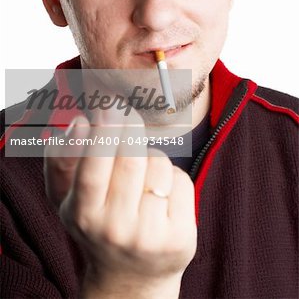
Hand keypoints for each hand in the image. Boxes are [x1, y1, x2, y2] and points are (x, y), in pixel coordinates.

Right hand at [44, 107, 196, 297]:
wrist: (129, 277)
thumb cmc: (96, 224)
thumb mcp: (66, 198)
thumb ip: (61, 158)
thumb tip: (81, 121)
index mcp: (83, 215)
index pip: (93, 167)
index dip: (104, 132)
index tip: (110, 107)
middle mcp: (116, 229)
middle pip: (131, 160)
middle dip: (131, 128)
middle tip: (127, 115)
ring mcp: (150, 236)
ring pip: (158, 165)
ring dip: (151, 155)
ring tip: (141, 172)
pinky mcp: (180, 238)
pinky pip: (180, 180)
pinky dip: (171, 175)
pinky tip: (160, 193)